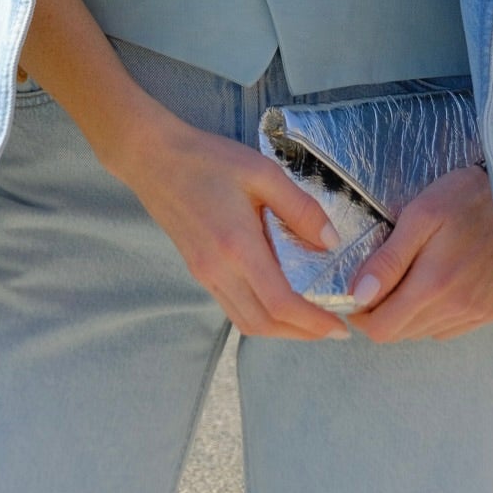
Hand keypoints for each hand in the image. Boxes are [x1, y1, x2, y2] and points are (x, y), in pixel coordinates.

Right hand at [113, 110, 349, 341]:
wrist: (152, 158)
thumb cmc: (207, 159)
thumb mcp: (262, 172)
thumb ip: (301, 208)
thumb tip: (331, 242)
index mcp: (237, 246)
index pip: (280, 303)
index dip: (313, 322)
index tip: (340, 326)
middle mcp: (218, 269)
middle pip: (263, 323)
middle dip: (302, 333)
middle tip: (333, 328)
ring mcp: (204, 274)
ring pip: (246, 321)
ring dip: (281, 329)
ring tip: (311, 321)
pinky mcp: (198, 271)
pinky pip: (233, 307)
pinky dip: (260, 316)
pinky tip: (279, 301)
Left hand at [346, 165, 492, 342]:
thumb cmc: (467, 199)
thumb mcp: (420, 216)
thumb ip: (387, 260)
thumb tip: (358, 295)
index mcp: (433, 284)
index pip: (381, 329)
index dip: (360, 314)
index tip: (357, 292)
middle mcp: (455, 307)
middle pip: (399, 333)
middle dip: (381, 312)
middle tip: (382, 278)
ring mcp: (475, 312)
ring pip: (422, 332)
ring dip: (407, 313)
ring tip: (412, 276)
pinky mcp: (490, 311)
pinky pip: (447, 328)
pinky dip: (433, 314)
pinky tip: (438, 284)